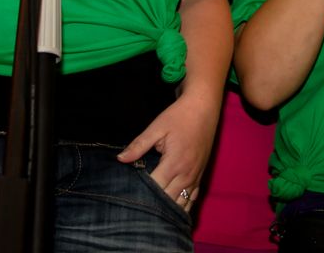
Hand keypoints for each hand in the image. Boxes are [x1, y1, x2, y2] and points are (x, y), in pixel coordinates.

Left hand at [117, 90, 219, 211]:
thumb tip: (120, 159)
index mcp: (174, 163)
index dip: (141, 194)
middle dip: (153, 205)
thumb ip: (139, 145)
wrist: (203, 107)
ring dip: (168, 209)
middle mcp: (187, 173)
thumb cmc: (179, 116)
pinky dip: (183, 206)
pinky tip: (173, 212)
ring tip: (153, 215)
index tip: (128, 196)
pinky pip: (193, 198)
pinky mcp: (201, 174)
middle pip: (168, 200)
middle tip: (136, 209)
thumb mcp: (156, 127)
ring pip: (182, 203)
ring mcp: (196, 176)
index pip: (155, 188)